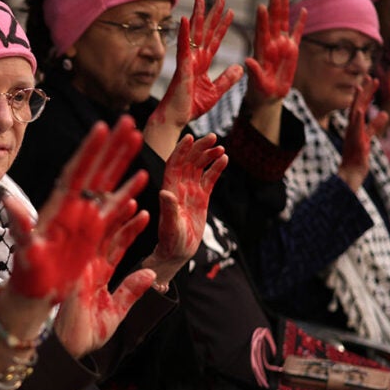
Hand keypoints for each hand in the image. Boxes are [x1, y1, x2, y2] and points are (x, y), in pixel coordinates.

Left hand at [7, 115, 145, 302]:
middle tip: (128, 120)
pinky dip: (128, 192)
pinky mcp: (94, 232)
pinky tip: (142, 178)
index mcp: (59, 207)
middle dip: (111, 145)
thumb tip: (8, 200)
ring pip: (107, 182)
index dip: (88, 150)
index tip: (100, 127)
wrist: (35, 292)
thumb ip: (20, 226)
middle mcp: (74, 206)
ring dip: (122, 161)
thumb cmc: (27, 273)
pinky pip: (114, 208)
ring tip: (137, 138)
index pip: (77, 171)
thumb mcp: (24, 250)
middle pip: (96, 169)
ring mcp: (85, 217)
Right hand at [53, 203, 153, 356]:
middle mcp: (89, 264)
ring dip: (115, 214)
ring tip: (132, 197)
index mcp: (98, 274)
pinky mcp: (76, 268)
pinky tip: (110, 214)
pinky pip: (89, 244)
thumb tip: (152, 275)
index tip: (144, 213)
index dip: (130, 229)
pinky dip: (101, 229)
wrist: (68, 347)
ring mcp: (81, 264)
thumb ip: (132, 291)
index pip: (117, 245)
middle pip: (108, 231)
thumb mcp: (116, 311)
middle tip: (136, 190)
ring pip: (100, 232)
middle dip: (122, 210)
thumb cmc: (86, 334)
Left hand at [142, 132, 227, 285]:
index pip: (174, 164)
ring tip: (221, 147)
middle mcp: (179, 187)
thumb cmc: (170, 241)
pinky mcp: (201, 198)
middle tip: (212, 137)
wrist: (178, 252)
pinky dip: (216, 169)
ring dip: (208, 156)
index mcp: (169, 189)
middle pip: (188, 161)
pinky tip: (224, 159)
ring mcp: (190, 191)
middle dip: (199, 148)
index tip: (191, 137)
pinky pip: (209, 179)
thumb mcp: (170, 226)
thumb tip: (165, 192)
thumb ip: (168, 209)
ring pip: (199, 167)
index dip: (181, 150)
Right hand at [152, 0, 242, 126]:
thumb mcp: (215, 92)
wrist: (176, 119)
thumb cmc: (190, 107)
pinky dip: (184, 33)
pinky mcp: (181, 67)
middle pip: (206, 31)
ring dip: (199, 16)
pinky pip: (183, 47)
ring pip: (194, 34)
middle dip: (213, 14)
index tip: (230, 11)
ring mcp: (187, 61)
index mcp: (203, 64)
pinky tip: (185, 19)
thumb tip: (239, 67)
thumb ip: (226, 79)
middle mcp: (194, 58)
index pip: (215, 40)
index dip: (223, 26)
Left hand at [245, 0, 305, 103]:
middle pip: (272, 21)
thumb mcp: (256, 83)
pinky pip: (297, 33)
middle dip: (274, 5)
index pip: (261, 31)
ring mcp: (281, 45)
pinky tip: (304, 10)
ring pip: (283, 23)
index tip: (261, 6)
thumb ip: (254, 71)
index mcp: (261, 50)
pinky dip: (300, 23)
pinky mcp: (291, 50)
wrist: (268, 96)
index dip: (261, 19)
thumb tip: (248, 60)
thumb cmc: (259, 90)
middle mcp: (270, 44)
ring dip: (284, 8)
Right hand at [339, 76, 386, 190]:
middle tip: (370, 76)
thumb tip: (383, 113)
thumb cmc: (358, 157)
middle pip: (357, 105)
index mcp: (355, 125)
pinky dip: (357, 119)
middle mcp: (351, 127)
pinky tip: (359, 109)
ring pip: (354, 113)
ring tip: (360, 87)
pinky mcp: (355, 142)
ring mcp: (352, 134)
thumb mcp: (369, 137)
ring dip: (357, 100)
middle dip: (364, 91)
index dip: (367, 92)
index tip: (372, 79)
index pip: (361, 105)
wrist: (351, 173)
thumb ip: (375, 125)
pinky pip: (355, 129)